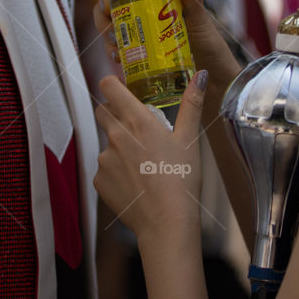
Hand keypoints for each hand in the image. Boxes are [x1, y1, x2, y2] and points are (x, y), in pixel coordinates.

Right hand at [94, 0, 241, 102]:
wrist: (215, 80)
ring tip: (116, 49)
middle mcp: (144, 10)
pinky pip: (116, 49)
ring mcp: (140, 32)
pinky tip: (119, 59)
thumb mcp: (202, 17)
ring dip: (106, 36)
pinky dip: (112, 52)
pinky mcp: (138, 53)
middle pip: (110, 4)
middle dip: (103, 17)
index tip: (108, 4)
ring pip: (110, 26)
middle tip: (111, 31)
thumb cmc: (211, 45)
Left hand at [94, 70, 207, 247]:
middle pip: (102, 112)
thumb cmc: (181, 180)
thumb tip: (199, 75)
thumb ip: (191, 104)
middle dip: (114, 114)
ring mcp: (104, 159)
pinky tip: (136, 183)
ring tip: (143, 165)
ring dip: (119, 147)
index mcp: (137, 122)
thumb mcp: (189, 139)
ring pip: (106, 143)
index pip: (108, 87)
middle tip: (136, 129)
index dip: (112, 84)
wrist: (166, 222)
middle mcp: (115, 136)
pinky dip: (116, 171)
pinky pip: (105, 168)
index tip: (120, 89)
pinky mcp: (99, 180)